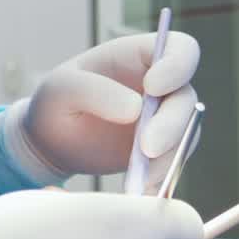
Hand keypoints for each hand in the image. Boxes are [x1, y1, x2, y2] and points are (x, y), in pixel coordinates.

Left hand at [0, 32, 199, 187]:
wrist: (53, 144)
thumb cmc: (55, 104)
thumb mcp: (61, 90)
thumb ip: (93, 91)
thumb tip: (135, 108)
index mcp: (137, 56)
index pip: (180, 48)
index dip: (177, 65)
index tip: (154, 87)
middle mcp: (158, 85)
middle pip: (186, 97)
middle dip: (172, 125)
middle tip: (146, 149)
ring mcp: (162, 118)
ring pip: (186, 134)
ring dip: (167, 157)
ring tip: (136, 179)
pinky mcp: (160, 150)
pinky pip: (174, 163)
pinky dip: (161, 178)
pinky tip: (140, 190)